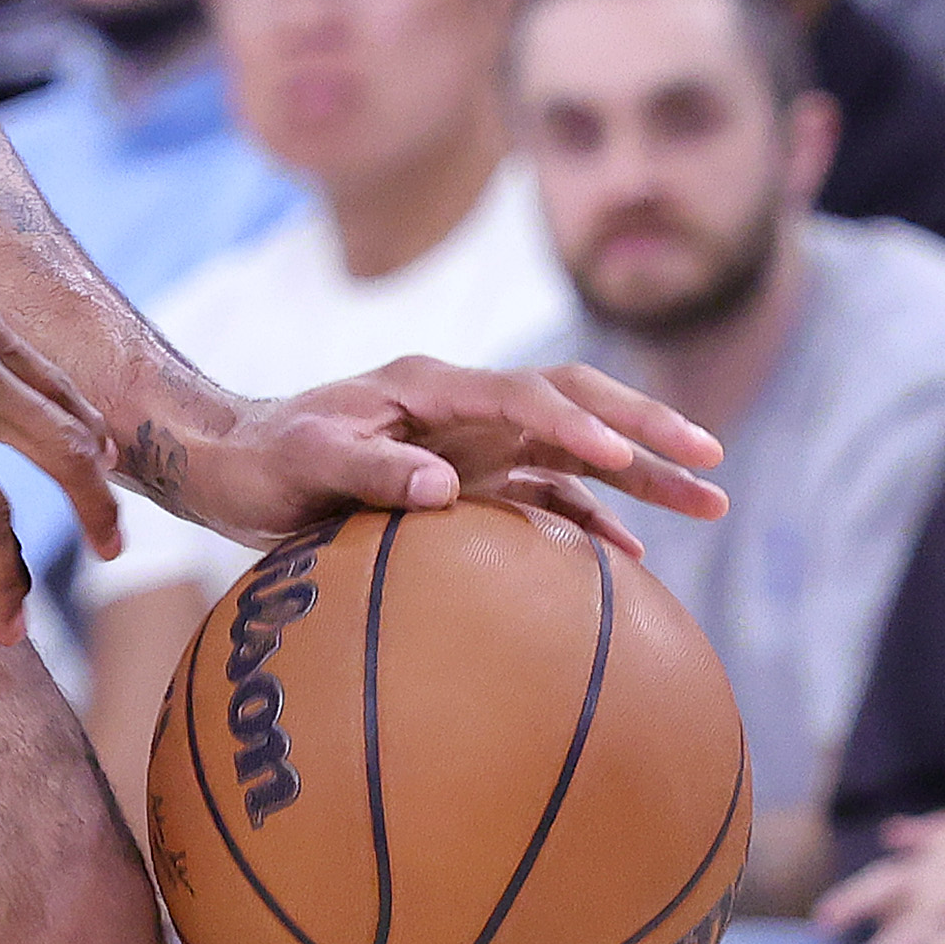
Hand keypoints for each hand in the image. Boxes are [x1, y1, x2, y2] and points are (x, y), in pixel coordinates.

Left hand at [155, 358, 726, 558]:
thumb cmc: (262, 458)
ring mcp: (470, 441)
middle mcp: (461, 406)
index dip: (573, 423)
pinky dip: (591, 518)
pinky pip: (545, 494)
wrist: (232, 464)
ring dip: (640, 472)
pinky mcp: (467, 479)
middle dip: (643, 427)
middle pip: (572, 403)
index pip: (521, 394)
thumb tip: (446, 488)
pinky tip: (633, 556)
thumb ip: (371, 471)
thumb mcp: (305, 462)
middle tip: (709, 457)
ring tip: (712, 502)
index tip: (621, 456)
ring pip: (574, 449)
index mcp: (427, 387)